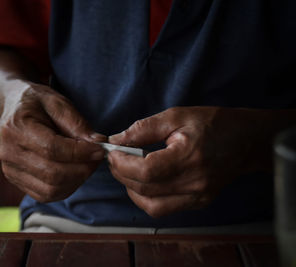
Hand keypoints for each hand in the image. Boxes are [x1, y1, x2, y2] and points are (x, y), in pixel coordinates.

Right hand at [0, 80, 105, 201]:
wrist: (13, 107)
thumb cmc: (37, 103)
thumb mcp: (58, 102)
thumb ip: (77, 124)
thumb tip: (98, 143)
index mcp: (17, 127)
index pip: (52, 149)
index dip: (81, 153)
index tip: (100, 149)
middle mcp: (9, 152)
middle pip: (52, 173)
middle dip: (82, 169)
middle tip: (97, 158)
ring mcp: (10, 170)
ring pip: (50, 189)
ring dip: (76, 180)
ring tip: (87, 164)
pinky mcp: (16, 181)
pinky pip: (46, 195)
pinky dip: (66, 188)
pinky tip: (75, 172)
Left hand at [108, 107, 267, 216]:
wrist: (246, 141)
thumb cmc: (213, 123)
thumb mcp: (177, 116)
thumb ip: (144, 128)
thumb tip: (116, 140)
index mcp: (189, 157)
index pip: (145, 172)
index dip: (122, 164)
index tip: (112, 152)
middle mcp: (194, 183)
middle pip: (144, 189)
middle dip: (121, 174)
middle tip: (115, 158)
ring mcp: (197, 197)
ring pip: (151, 206)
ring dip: (131, 189)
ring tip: (126, 170)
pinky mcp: (198, 203)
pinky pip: (163, 209)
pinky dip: (146, 198)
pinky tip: (143, 181)